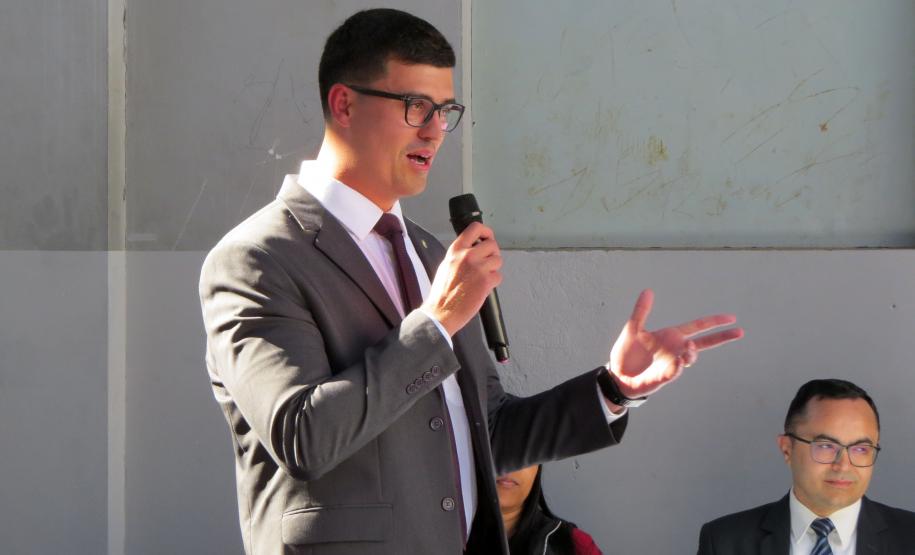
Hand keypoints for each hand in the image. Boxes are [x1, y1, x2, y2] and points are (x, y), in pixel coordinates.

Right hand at [422, 222, 501, 335]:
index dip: (486, 232)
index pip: (475, 228)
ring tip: (483, 277)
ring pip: (498, 260)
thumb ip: (460, 255)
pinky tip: (482, 288)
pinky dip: (493, 283)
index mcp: (456, 250)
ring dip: (494, 269)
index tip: (487, 237)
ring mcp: (478, 268)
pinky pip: (498, 276)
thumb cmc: (442, 292)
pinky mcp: (486, 281)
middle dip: (493, 254)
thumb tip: (474, 249)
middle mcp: (467, 256)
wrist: (441, 311)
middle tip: (488, 263)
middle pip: (492, 244)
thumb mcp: (446, 265)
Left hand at [607, 289, 742, 398]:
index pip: (698, 327)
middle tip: (739, 332)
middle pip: (704, 343)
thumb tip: (648, 291)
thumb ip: (642, 311)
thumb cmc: (627, 353)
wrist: (618, 375)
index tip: (732, 318)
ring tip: (690, 346)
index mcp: (672, 336)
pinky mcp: (663, 376)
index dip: (714, 322)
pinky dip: (678, 366)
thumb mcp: (633, 328)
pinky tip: (679, 360)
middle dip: (721, 337)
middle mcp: (676, 349)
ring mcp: (672, 363)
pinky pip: (675, 371)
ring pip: (690, 357)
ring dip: (692, 352)